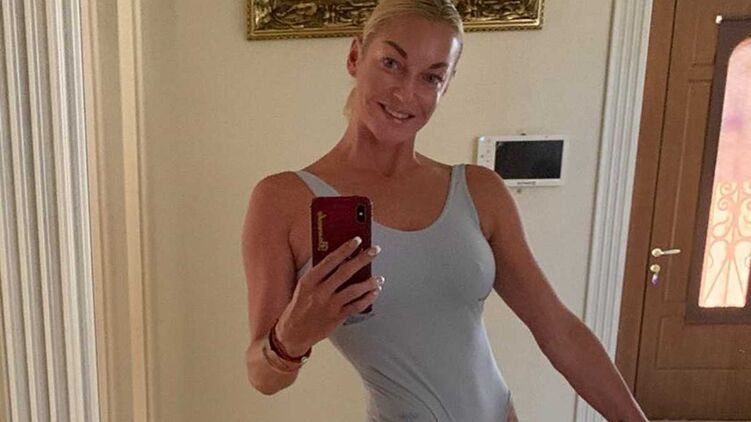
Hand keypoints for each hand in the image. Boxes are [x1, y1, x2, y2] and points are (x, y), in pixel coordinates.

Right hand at [275, 236, 383, 355]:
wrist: (293, 333)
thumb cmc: (299, 306)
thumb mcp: (304, 286)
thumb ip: (320, 274)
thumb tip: (341, 258)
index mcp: (309, 281)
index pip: (330, 260)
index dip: (345, 249)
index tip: (357, 241)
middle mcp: (320, 292)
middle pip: (345, 272)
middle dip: (362, 259)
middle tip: (375, 251)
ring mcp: (330, 306)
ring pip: (355, 290)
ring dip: (370, 282)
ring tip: (378, 278)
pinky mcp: (337, 317)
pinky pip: (356, 306)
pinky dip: (368, 298)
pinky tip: (374, 292)